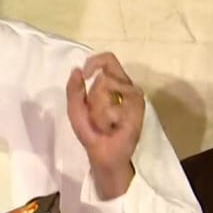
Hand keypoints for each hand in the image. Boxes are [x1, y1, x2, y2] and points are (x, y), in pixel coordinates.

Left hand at [67, 53, 144, 198]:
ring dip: (98, 109)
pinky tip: (113, 127)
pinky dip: (106, 118)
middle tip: (97, 114)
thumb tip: (76, 70)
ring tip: (106, 123)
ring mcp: (134, 96)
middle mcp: (126, 85)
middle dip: (93, 96)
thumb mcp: (75, 109)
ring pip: (106, 88)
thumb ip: (73, 90)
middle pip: (105, 74)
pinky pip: (113, 106)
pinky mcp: (138, 109)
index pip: (108, 59)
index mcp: (113, 82)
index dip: (95, 61)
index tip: (86, 73)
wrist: (102, 153)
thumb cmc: (91, 131)